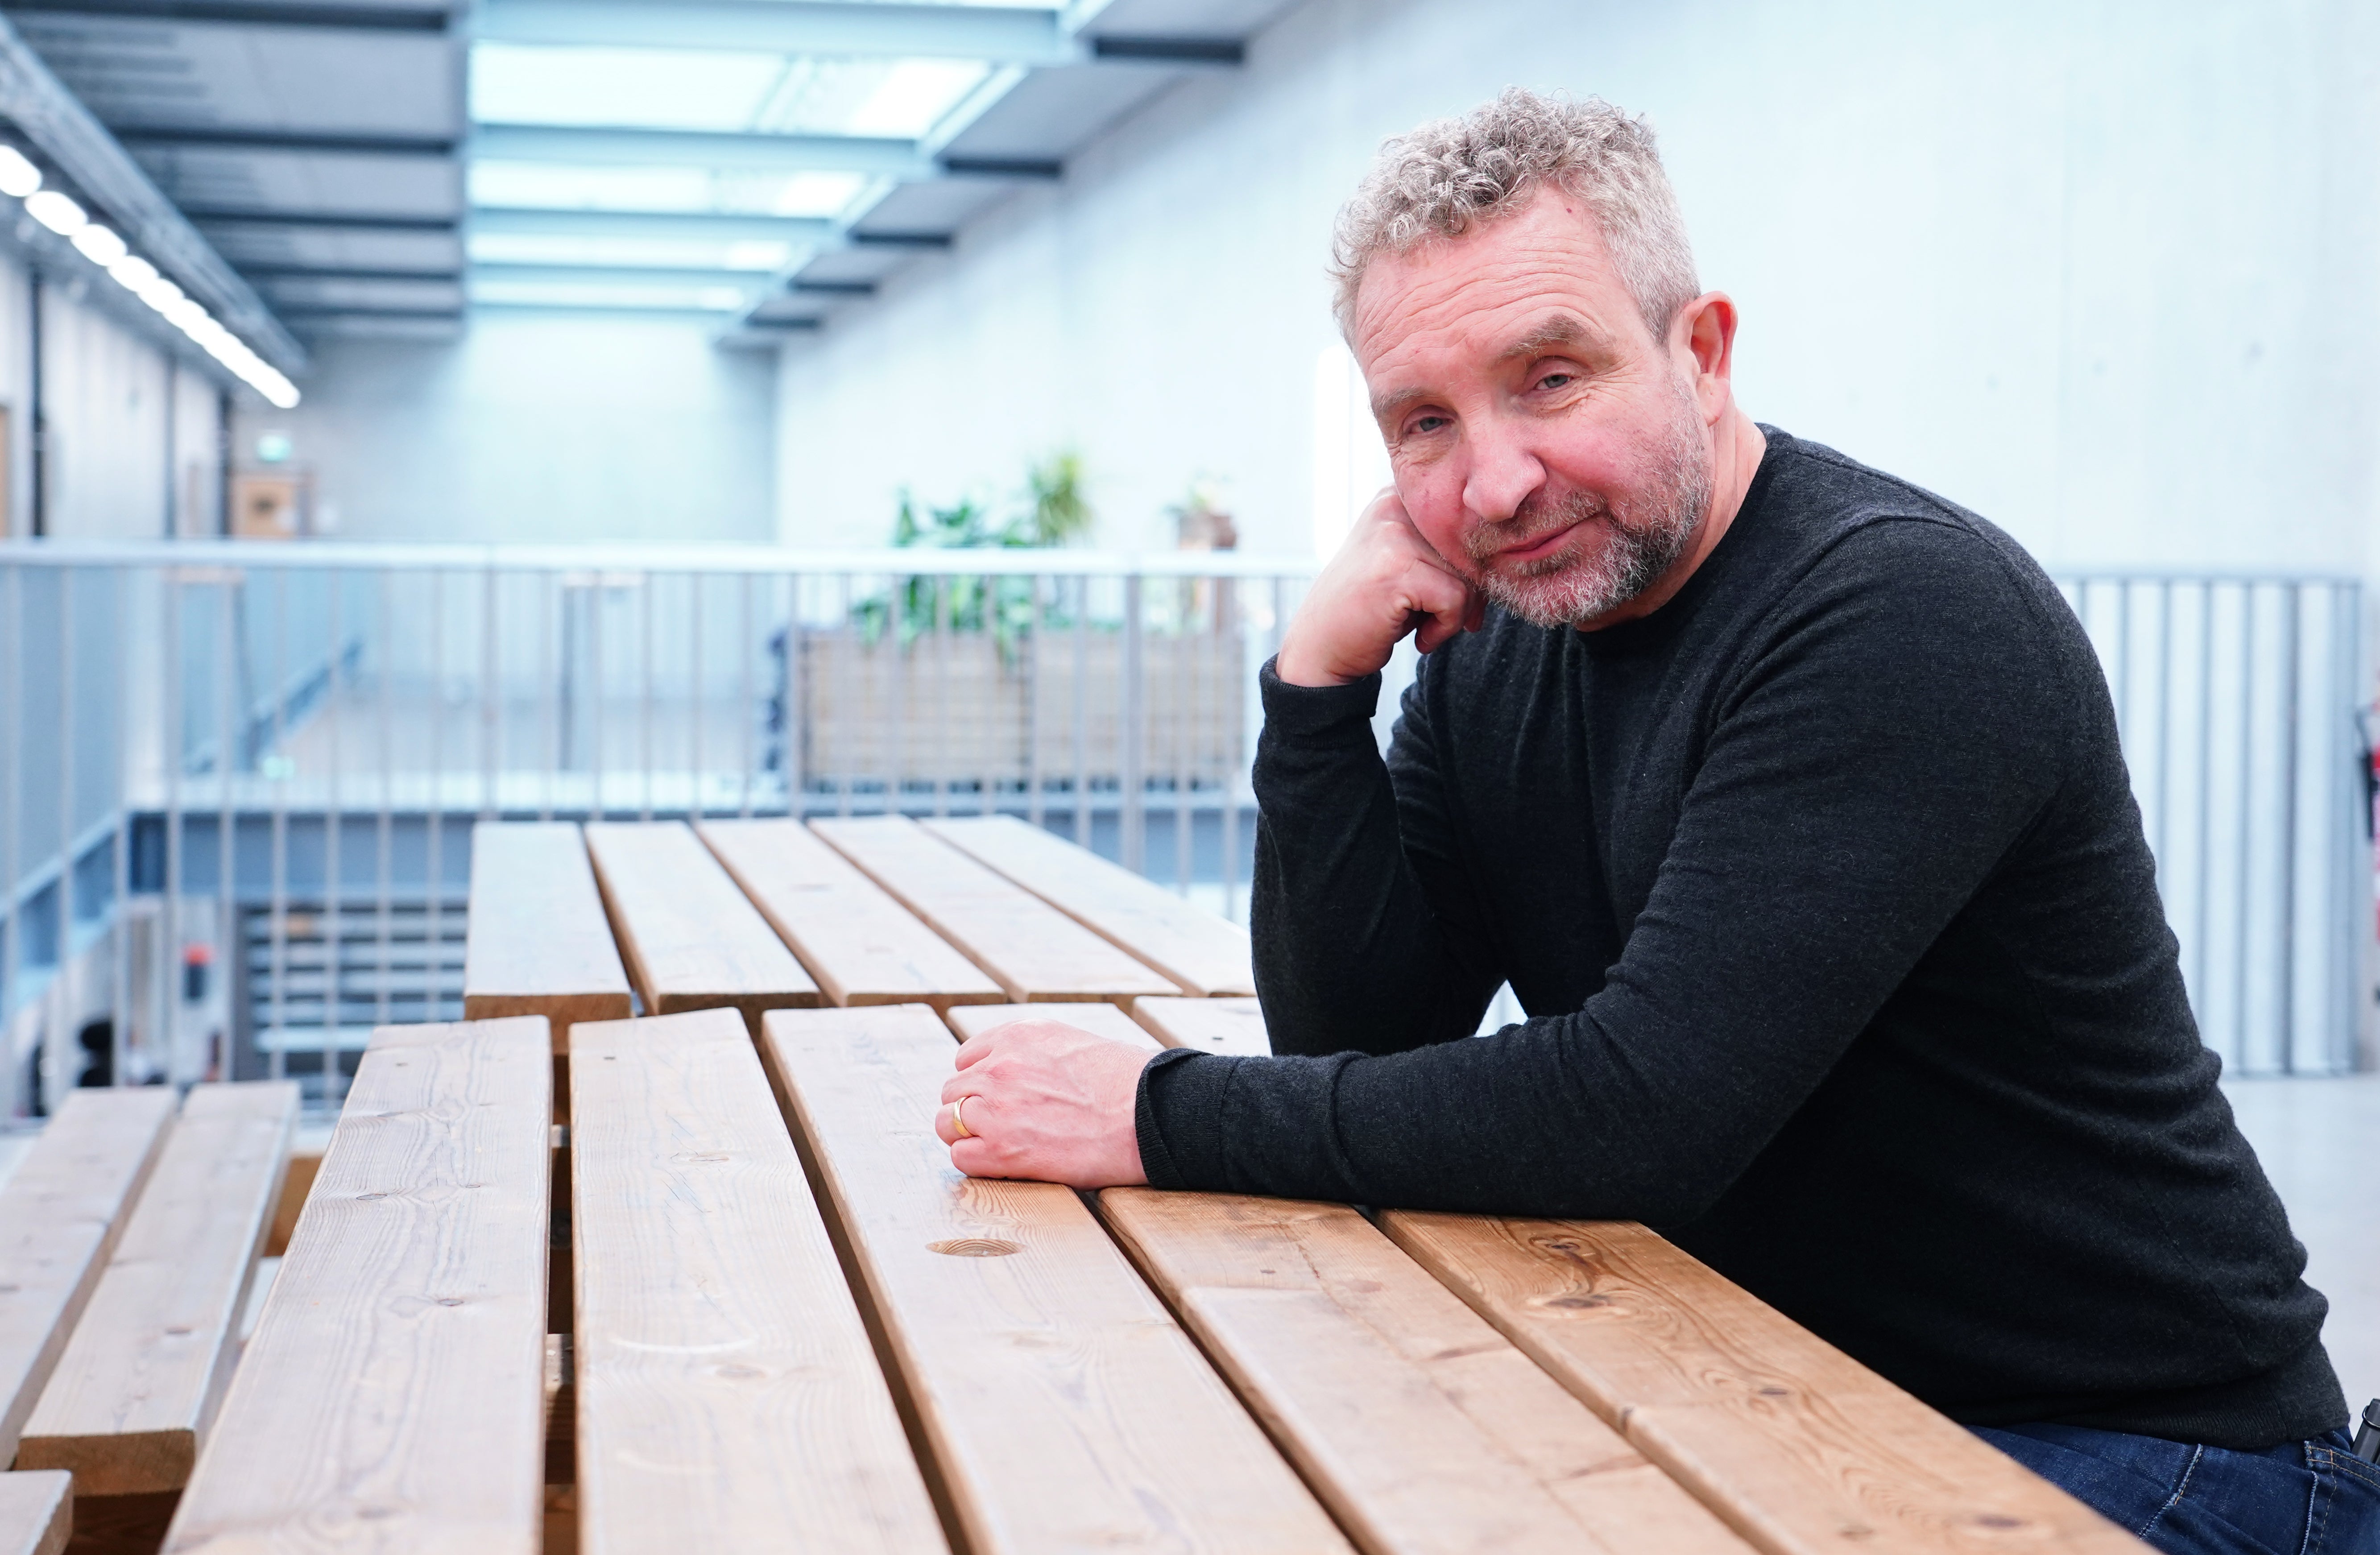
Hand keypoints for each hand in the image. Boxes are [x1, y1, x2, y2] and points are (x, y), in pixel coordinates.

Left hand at [934, 1018, 1151, 1187]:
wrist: (1152, 1114)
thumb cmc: (1129, 1083)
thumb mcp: (1075, 1044)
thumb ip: (1037, 1054)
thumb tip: (1023, 1074)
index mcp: (1018, 1035)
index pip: (967, 1057)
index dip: (981, 1081)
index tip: (1001, 1098)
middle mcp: (1000, 1066)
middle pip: (953, 1090)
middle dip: (972, 1108)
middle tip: (1002, 1126)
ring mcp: (997, 1107)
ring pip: (947, 1122)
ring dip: (968, 1135)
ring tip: (999, 1146)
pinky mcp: (1003, 1150)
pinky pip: (960, 1157)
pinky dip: (976, 1163)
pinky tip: (1004, 1164)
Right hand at [1276, 487, 1483, 686]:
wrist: (1320, 650)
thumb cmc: (1372, 612)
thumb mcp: (1408, 566)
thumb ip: (1445, 550)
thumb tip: (1508, 555)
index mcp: (1398, 497)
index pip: (1466, 521)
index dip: (1474, 564)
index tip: (1462, 599)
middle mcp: (1394, 507)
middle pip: (1471, 546)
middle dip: (1471, 592)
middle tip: (1450, 622)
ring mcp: (1392, 536)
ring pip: (1468, 574)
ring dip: (1456, 614)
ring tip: (1424, 629)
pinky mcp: (1395, 570)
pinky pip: (1454, 600)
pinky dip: (1444, 629)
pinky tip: (1418, 639)